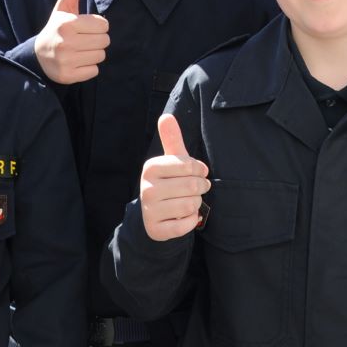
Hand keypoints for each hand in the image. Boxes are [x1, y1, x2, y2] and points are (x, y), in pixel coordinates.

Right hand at [34, 0, 110, 83]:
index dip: (98, 26)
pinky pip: (94, 71)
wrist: (37, 56)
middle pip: (104, 41)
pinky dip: (89, 68)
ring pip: (101, 56)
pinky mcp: (68, 75)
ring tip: (80, 51)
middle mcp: (66, 42)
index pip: (104, 25)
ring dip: (93, 54)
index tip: (85, 28)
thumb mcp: (62, 9)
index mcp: (67, 24)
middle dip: (97, 40)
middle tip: (83, 40)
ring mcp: (66, 60)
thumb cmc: (56, 29)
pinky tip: (77, 62)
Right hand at [139, 113, 208, 241]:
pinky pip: (186, 225)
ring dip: (195, 205)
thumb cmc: (169, 182)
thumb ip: (171, 139)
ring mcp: (149, 211)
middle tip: (196, 189)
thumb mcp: (171, 161)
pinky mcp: (156, 230)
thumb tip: (166, 116)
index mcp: (150, 167)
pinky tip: (183, 217)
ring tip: (187, 202)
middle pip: (192, 187)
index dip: (200, 170)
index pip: (189, 165)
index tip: (199, 172)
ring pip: (191, 206)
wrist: (154, 215)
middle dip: (200, 188)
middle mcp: (146, 189)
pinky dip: (191, 221)